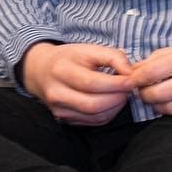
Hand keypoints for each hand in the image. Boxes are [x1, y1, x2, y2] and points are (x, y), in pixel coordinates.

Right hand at [20, 42, 135, 125]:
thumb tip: (130, 72)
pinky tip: (111, 103)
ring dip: (115, 108)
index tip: (131, 80)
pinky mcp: (64, 119)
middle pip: (93, 104)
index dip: (115, 84)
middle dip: (117, 99)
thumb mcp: (87, 49)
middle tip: (128, 90)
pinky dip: (107, 114)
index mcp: (61, 70)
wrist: (41, 70)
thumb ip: (112, 56)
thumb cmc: (68, 58)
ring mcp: (59, 109)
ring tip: (120, 95)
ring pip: (94, 116)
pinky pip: (92, 122)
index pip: (91, 83)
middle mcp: (56, 93)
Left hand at [129, 29, 171, 115]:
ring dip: (158, 107)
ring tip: (157, 99)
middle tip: (141, 92)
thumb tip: (138, 68)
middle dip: (144, 96)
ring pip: (171, 109)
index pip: (152, 71)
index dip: (136, 79)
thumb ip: (165, 56)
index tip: (131, 80)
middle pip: (158, 95)